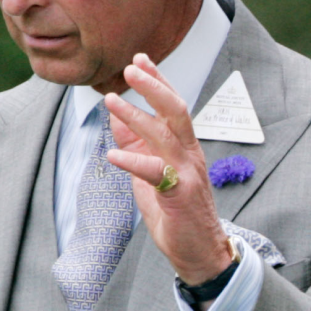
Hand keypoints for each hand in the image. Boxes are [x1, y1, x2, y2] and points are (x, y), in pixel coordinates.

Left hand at [105, 53, 232, 285]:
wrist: (199, 252)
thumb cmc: (174, 213)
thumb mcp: (148, 174)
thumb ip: (136, 146)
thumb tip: (117, 118)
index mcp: (183, 147)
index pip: (172, 106)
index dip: (158, 80)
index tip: (140, 58)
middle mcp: (189, 154)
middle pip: (176, 110)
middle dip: (154, 85)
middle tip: (131, 66)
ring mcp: (187, 172)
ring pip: (165, 135)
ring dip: (137, 115)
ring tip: (111, 100)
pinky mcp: (180, 194)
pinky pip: (156, 173)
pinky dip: (133, 162)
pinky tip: (113, 154)